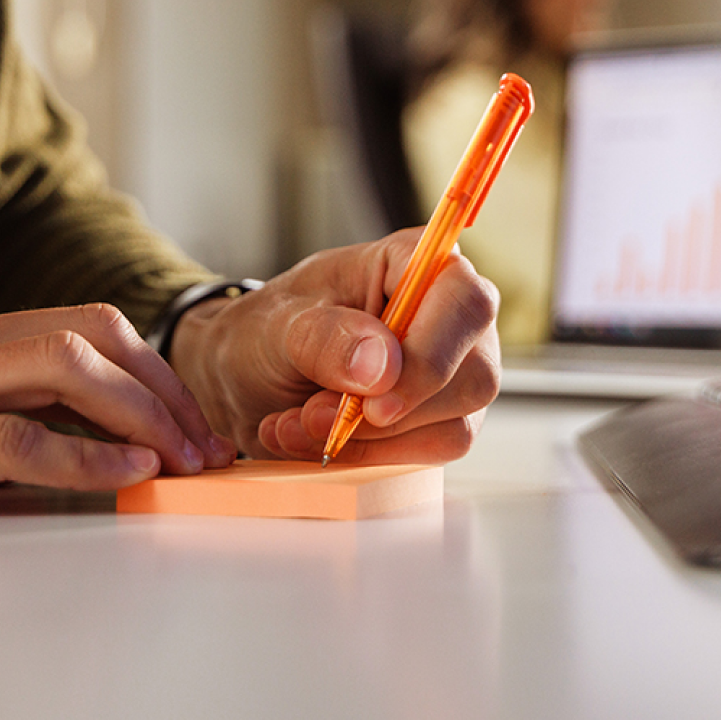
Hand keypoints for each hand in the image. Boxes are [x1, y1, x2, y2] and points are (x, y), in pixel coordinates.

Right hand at [0, 305, 234, 515]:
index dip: (141, 367)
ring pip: (59, 367)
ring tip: (183, 459)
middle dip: (162, 386)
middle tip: (205, 444)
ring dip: (140, 412)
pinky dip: (75, 454)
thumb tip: (22, 457)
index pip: (68, 324)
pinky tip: (121, 475)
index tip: (181, 416)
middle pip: (87, 334)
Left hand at [169, 231, 501, 462]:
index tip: (375, 402)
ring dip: (371, 441)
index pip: (464, 301)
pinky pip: (433, 453)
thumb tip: (384, 365)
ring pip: (455, 424)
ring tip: (302, 422)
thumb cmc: (268, 333)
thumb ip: (326, 338)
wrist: (247, 380)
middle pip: (473, 375)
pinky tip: (323, 441)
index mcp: (415, 263)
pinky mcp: (443, 419)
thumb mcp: (277, 327)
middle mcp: (450, 315)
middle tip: (312, 414)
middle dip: (389, 412)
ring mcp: (455, 371)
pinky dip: (372, 457)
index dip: (431, 355)